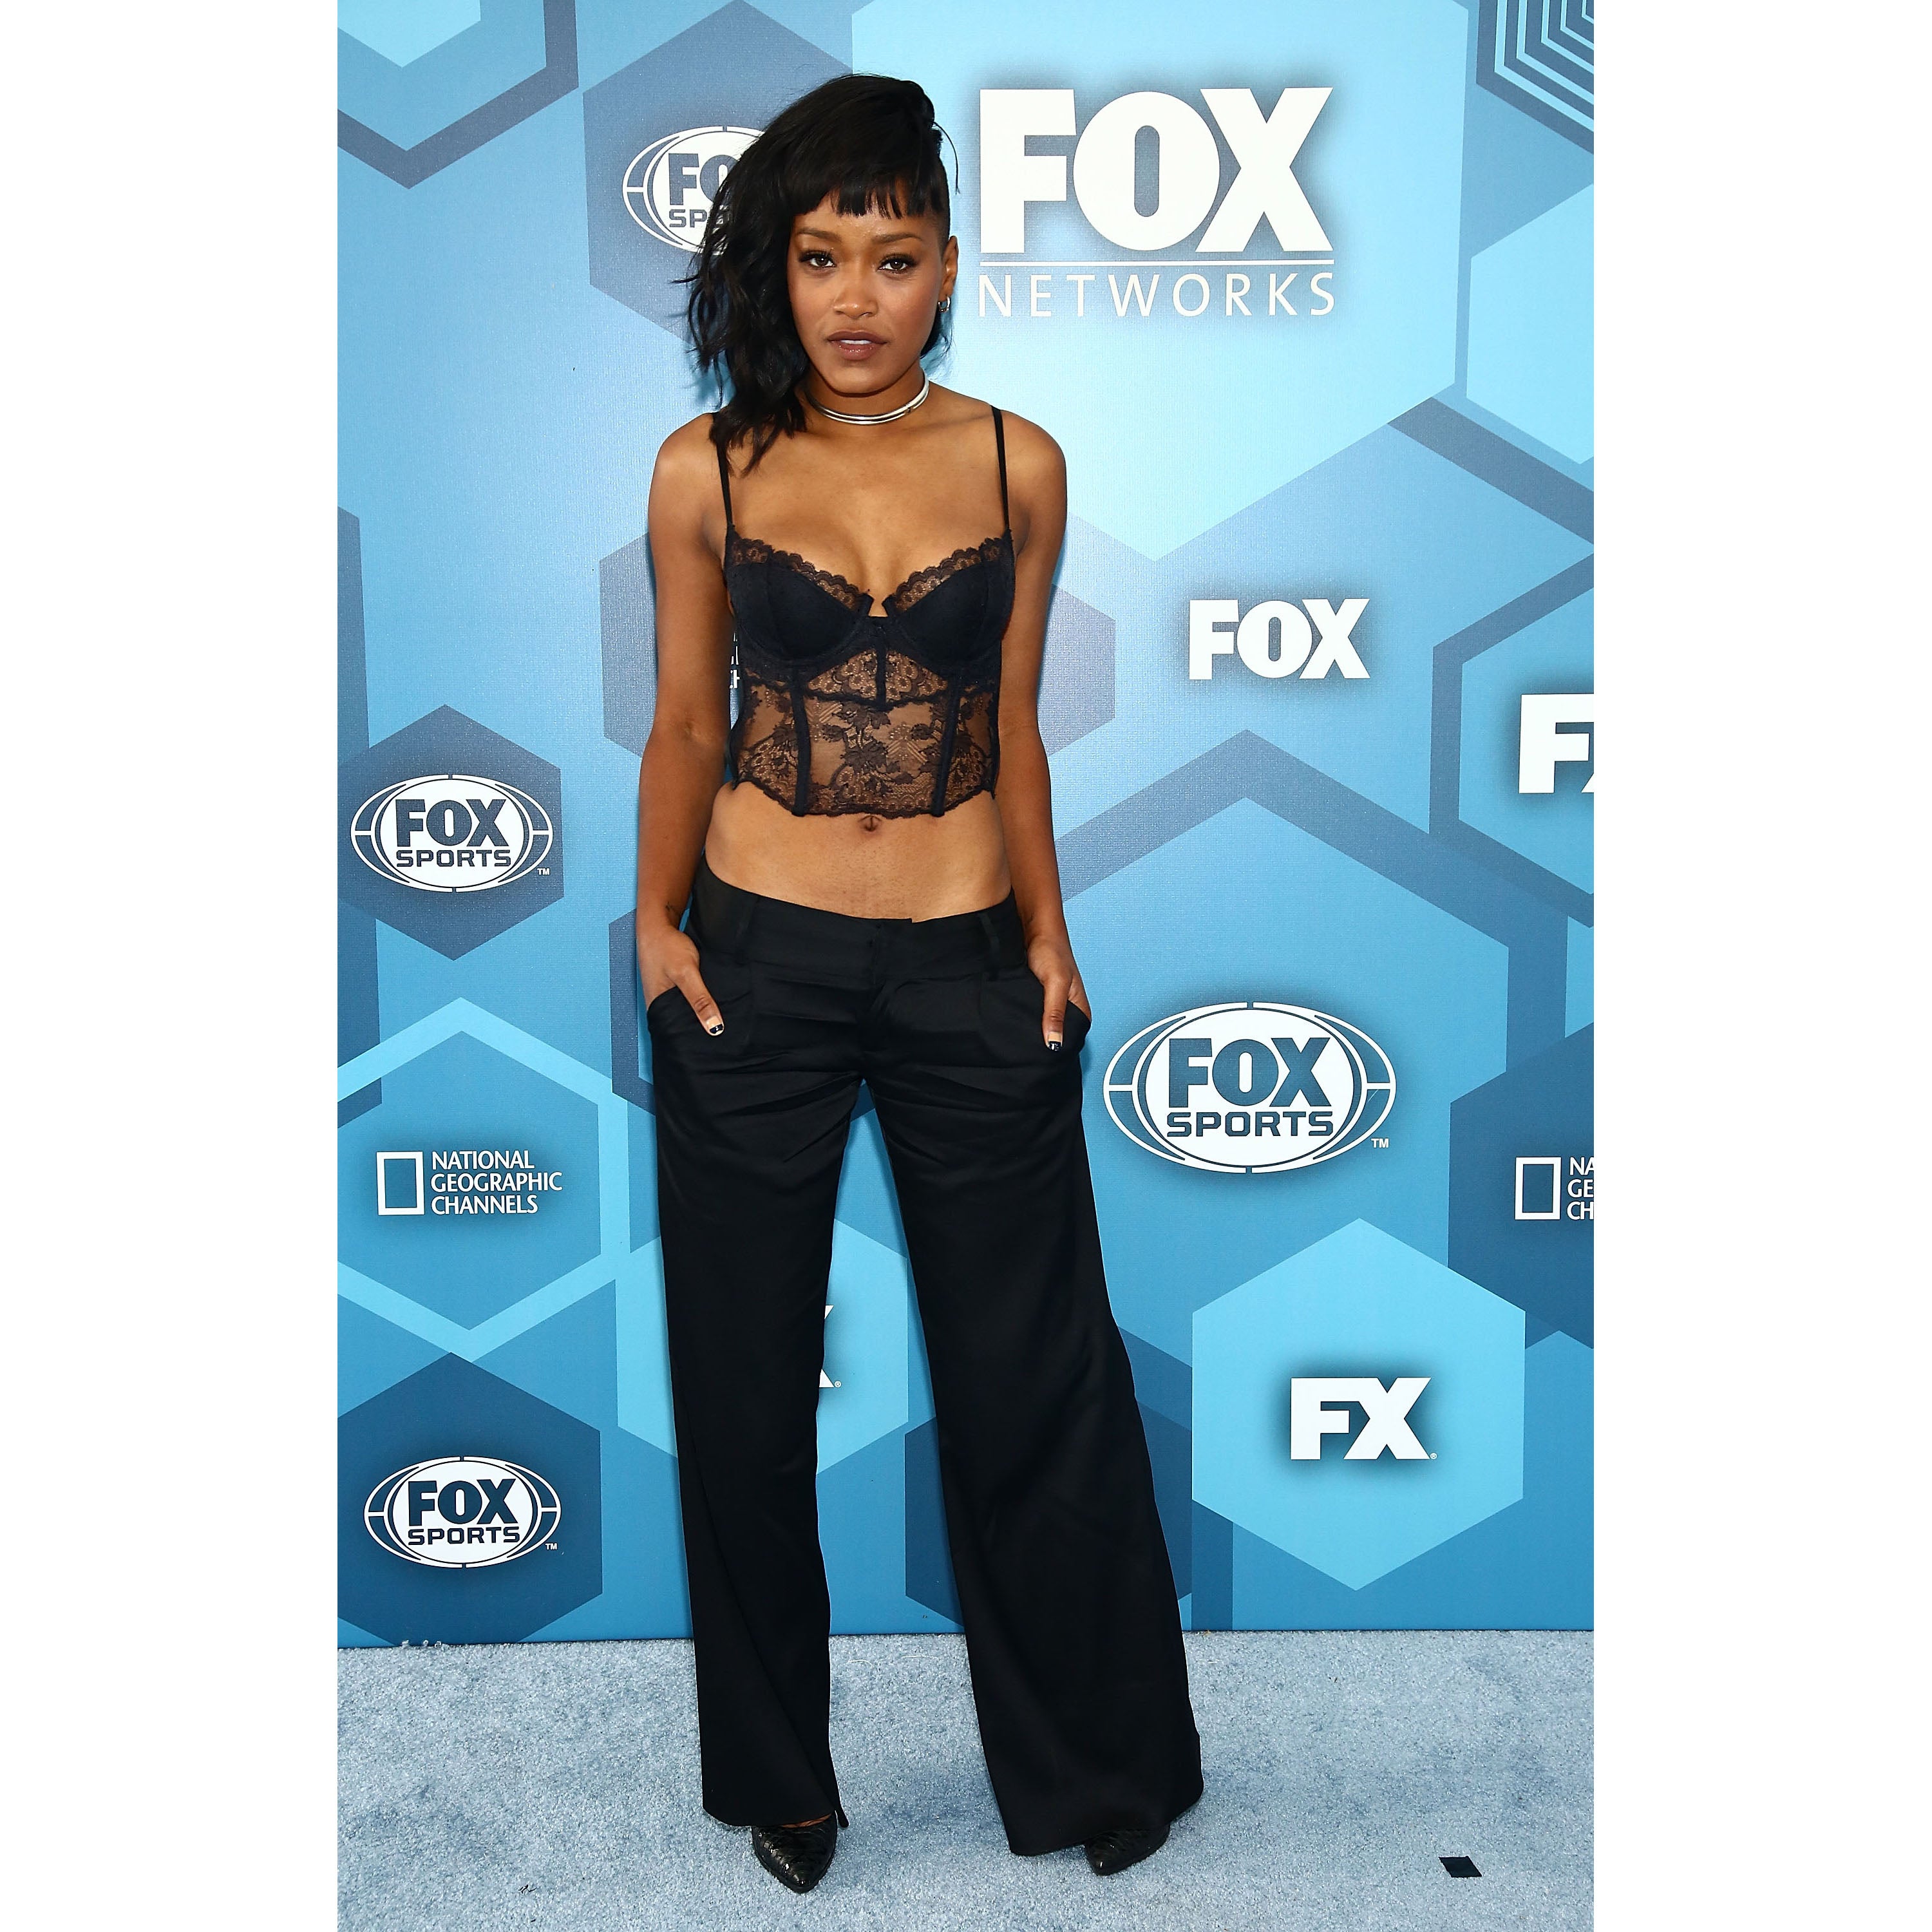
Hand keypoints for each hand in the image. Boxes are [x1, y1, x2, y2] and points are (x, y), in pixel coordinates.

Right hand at [637, 917, 724, 1035]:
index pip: (677, 1035)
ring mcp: (667, 995)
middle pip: (683, 1025)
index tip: (713, 1049)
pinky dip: (701, 1002)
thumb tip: (714, 1027)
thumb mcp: (686, 973)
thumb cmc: (666, 947)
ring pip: (688, 1012)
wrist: (659, 924)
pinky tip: (714, 1003)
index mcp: (657, 1008)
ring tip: (723, 1025)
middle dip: (701, 1031)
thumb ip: (699, 1000)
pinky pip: (690, 999)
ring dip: (702, 1015)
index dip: (693, 1042)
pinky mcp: (675, 985)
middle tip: (724, 1039)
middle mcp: (661, 1005)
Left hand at [1027, 933, 1090, 1049]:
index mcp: (1080, 1009)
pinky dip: (1022, 1019)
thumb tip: (1054, 1042)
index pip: (1070, 1040)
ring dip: (1030, 1030)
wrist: (1034, 927)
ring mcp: (1050, 1005)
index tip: (1040, 1059)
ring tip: (1017, 1038)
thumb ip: (1055, 1013)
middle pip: (1055, 1035)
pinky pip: (1030, 1016)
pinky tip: (1014, 1022)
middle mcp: (1067, 1009)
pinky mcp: (1036, 1000)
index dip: (1056, 1049)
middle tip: (1024, 1051)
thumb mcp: (1055, 982)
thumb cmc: (1051, 948)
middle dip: (1041, 1041)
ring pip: (1041, 1027)